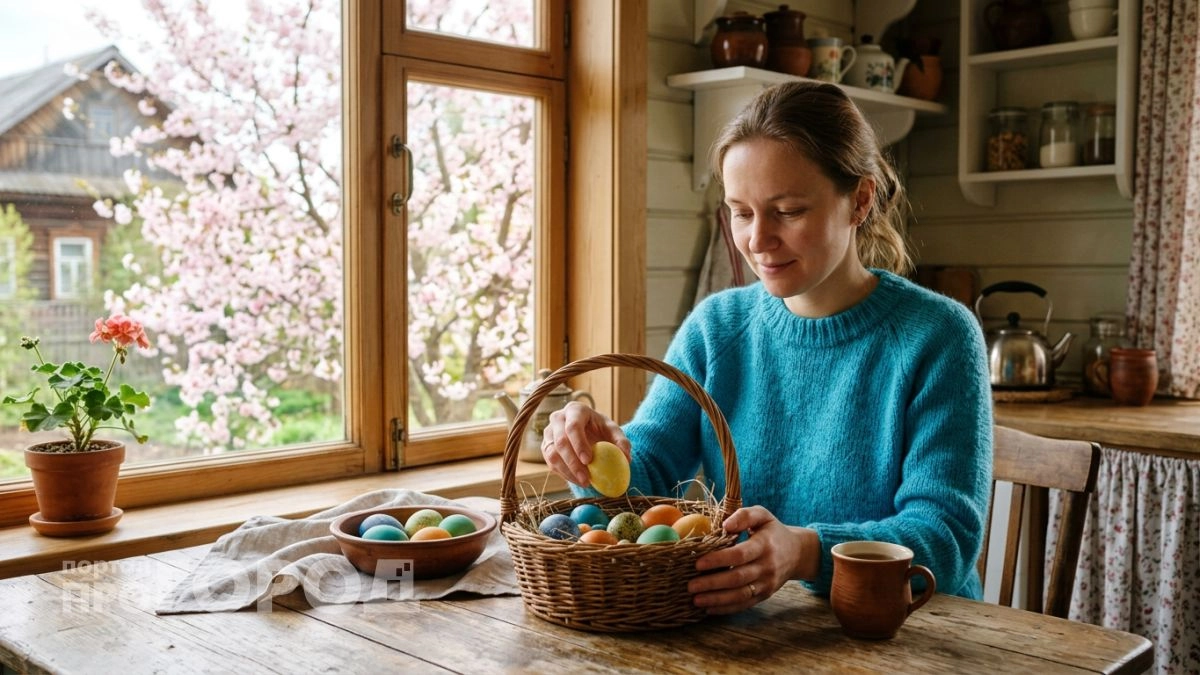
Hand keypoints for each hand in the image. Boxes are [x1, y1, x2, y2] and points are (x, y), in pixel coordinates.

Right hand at [542, 401, 630, 485]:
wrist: (588, 432)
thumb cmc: (601, 430)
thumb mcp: (614, 432)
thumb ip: (622, 443)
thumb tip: (626, 458)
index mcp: (575, 410)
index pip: (573, 426)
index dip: (579, 444)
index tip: (588, 461)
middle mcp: (558, 418)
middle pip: (560, 441)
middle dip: (573, 462)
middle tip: (586, 478)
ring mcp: (549, 433)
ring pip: (552, 454)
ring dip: (568, 471)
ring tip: (585, 483)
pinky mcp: (546, 447)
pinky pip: (551, 463)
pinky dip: (564, 474)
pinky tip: (578, 480)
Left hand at [687, 506, 815, 614]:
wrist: (798, 553)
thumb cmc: (773, 531)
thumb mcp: (762, 515)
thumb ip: (744, 515)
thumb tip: (725, 525)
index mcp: (765, 545)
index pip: (740, 555)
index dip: (718, 560)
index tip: (698, 563)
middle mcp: (767, 567)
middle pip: (737, 578)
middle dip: (712, 583)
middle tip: (690, 586)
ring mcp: (767, 584)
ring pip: (740, 595)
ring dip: (716, 600)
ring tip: (696, 600)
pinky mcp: (765, 595)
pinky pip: (744, 604)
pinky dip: (726, 608)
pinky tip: (709, 609)